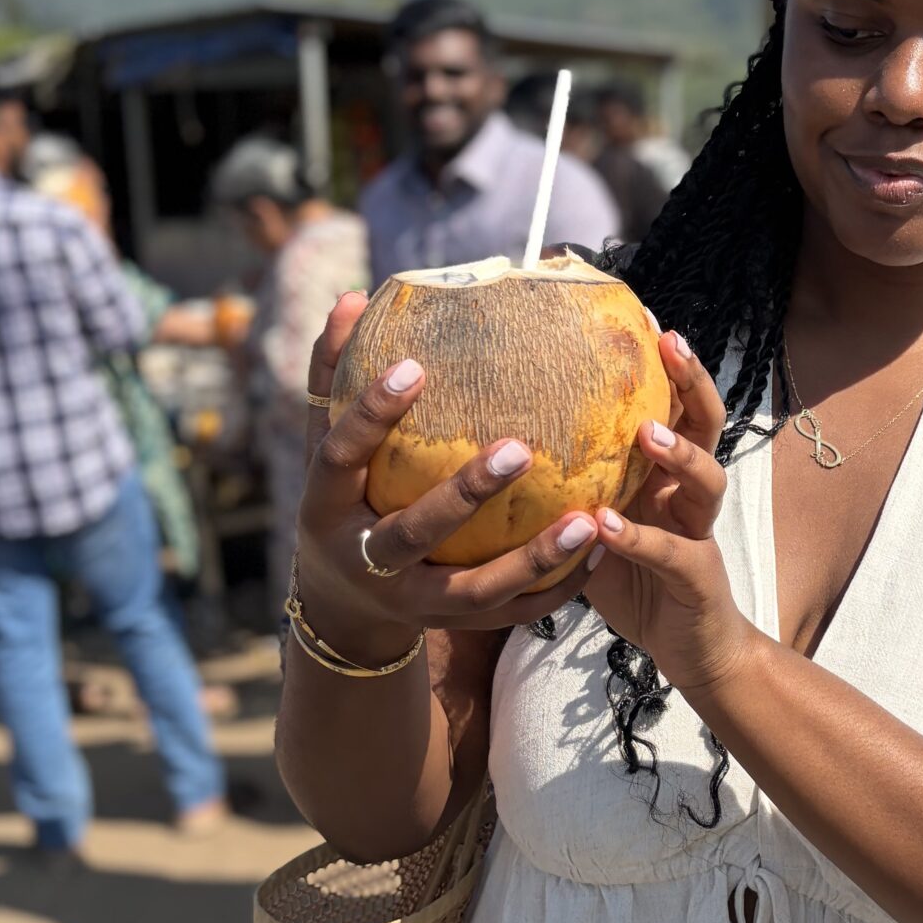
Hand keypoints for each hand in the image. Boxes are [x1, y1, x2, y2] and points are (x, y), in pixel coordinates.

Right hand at [292, 293, 601, 660]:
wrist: (343, 605)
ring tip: (585, 519)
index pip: (340, 457)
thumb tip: (353, 297)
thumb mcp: (323, 443)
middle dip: (464, 494)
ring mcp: (410, 601)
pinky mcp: (452, 625)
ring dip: (532, 559)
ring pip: (475, 590)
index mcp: (325, 507)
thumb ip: (335, 375)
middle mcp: (365, 560)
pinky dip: (554, 587)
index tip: (413, 366)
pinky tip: (599, 547)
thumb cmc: (343, 498)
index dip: (371, 415)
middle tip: (519, 448)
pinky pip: (510, 614)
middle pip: (414, 532)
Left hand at [586, 331, 759, 702]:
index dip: (667, 362)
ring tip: (643, 433)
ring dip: (677, 454)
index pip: (675, 405)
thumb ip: (571, 486)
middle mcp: (691, 494)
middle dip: (691, 381)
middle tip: (668, 341)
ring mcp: (700, 533)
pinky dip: (639, 537)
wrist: (691, 651)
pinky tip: (605, 525)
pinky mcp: (697, 577)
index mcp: (669, 475)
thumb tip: (501, 439)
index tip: (644, 313)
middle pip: (705, 424)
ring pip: (707, 482)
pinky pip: (670, 552)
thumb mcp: (599, 524)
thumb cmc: (636, 582)